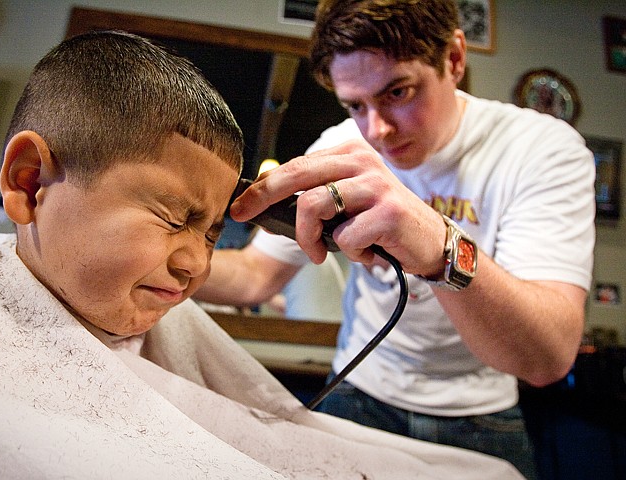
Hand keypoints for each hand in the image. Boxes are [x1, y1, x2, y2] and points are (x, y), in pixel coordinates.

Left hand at [230, 139, 445, 274]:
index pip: (295, 165)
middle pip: (296, 175)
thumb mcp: (346, 202)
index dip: (263, 186)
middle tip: (246, 217)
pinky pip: (345, 236)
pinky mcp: (388, 212)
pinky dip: (348, 252)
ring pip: (314, 206)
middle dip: (262, 197)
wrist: (430, 241)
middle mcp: (361, 161)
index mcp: (348, 153)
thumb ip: (313, 198)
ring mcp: (376, 185)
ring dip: (309, 238)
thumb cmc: (380, 223)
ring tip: (319, 253)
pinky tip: (364, 253)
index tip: (242, 205)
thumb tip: (264, 210)